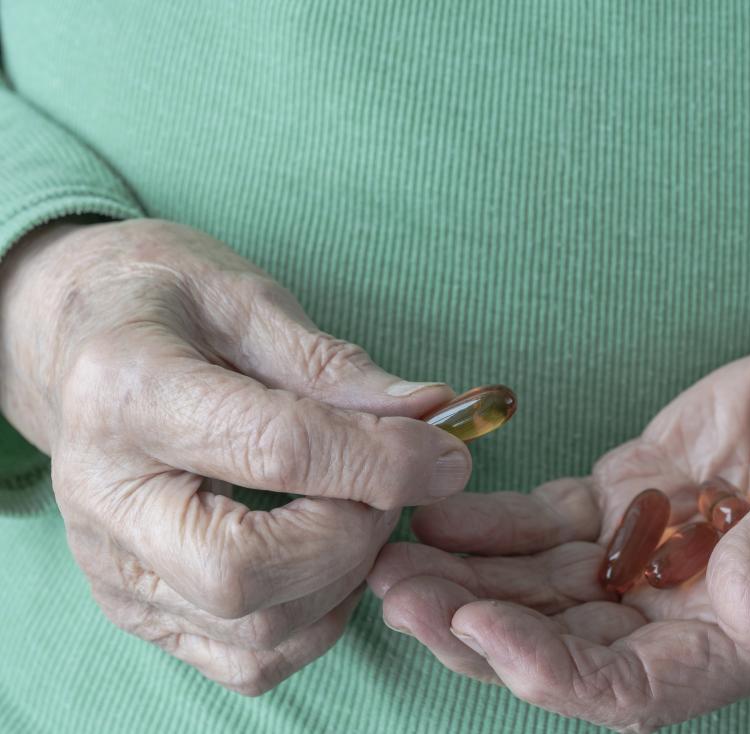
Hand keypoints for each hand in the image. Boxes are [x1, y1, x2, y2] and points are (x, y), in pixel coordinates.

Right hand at [0, 218, 470, 693]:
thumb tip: (432, 414)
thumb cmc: (160, 304)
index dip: (383, 458)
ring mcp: (113, 567)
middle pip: (244, 573)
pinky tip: (326, 555)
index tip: (448, 452)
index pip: (276, 451)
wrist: (73, 340)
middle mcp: (103, 498)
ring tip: (360, 507)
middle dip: (351, 535)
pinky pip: (245, 659)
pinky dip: (313, 619)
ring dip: (342, 578)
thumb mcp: (245, 299)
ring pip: (254, 632)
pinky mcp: (136, 608)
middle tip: (391, 483)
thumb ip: (335, 366)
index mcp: (127, 393)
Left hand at [368, 341, 749, 730]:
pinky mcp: (634, 494)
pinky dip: (495, 521)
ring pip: (540, 584)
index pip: (634, 685)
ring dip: (464, 575)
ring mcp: (650, 552)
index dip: (553, 671)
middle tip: (395, 594)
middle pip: (561, 639)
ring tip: (390, 555)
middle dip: (474, 624)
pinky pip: (550, 521)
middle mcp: (683, 611)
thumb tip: (741, 617)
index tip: (482, 632)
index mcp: (746, 641)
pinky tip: (442, 511)